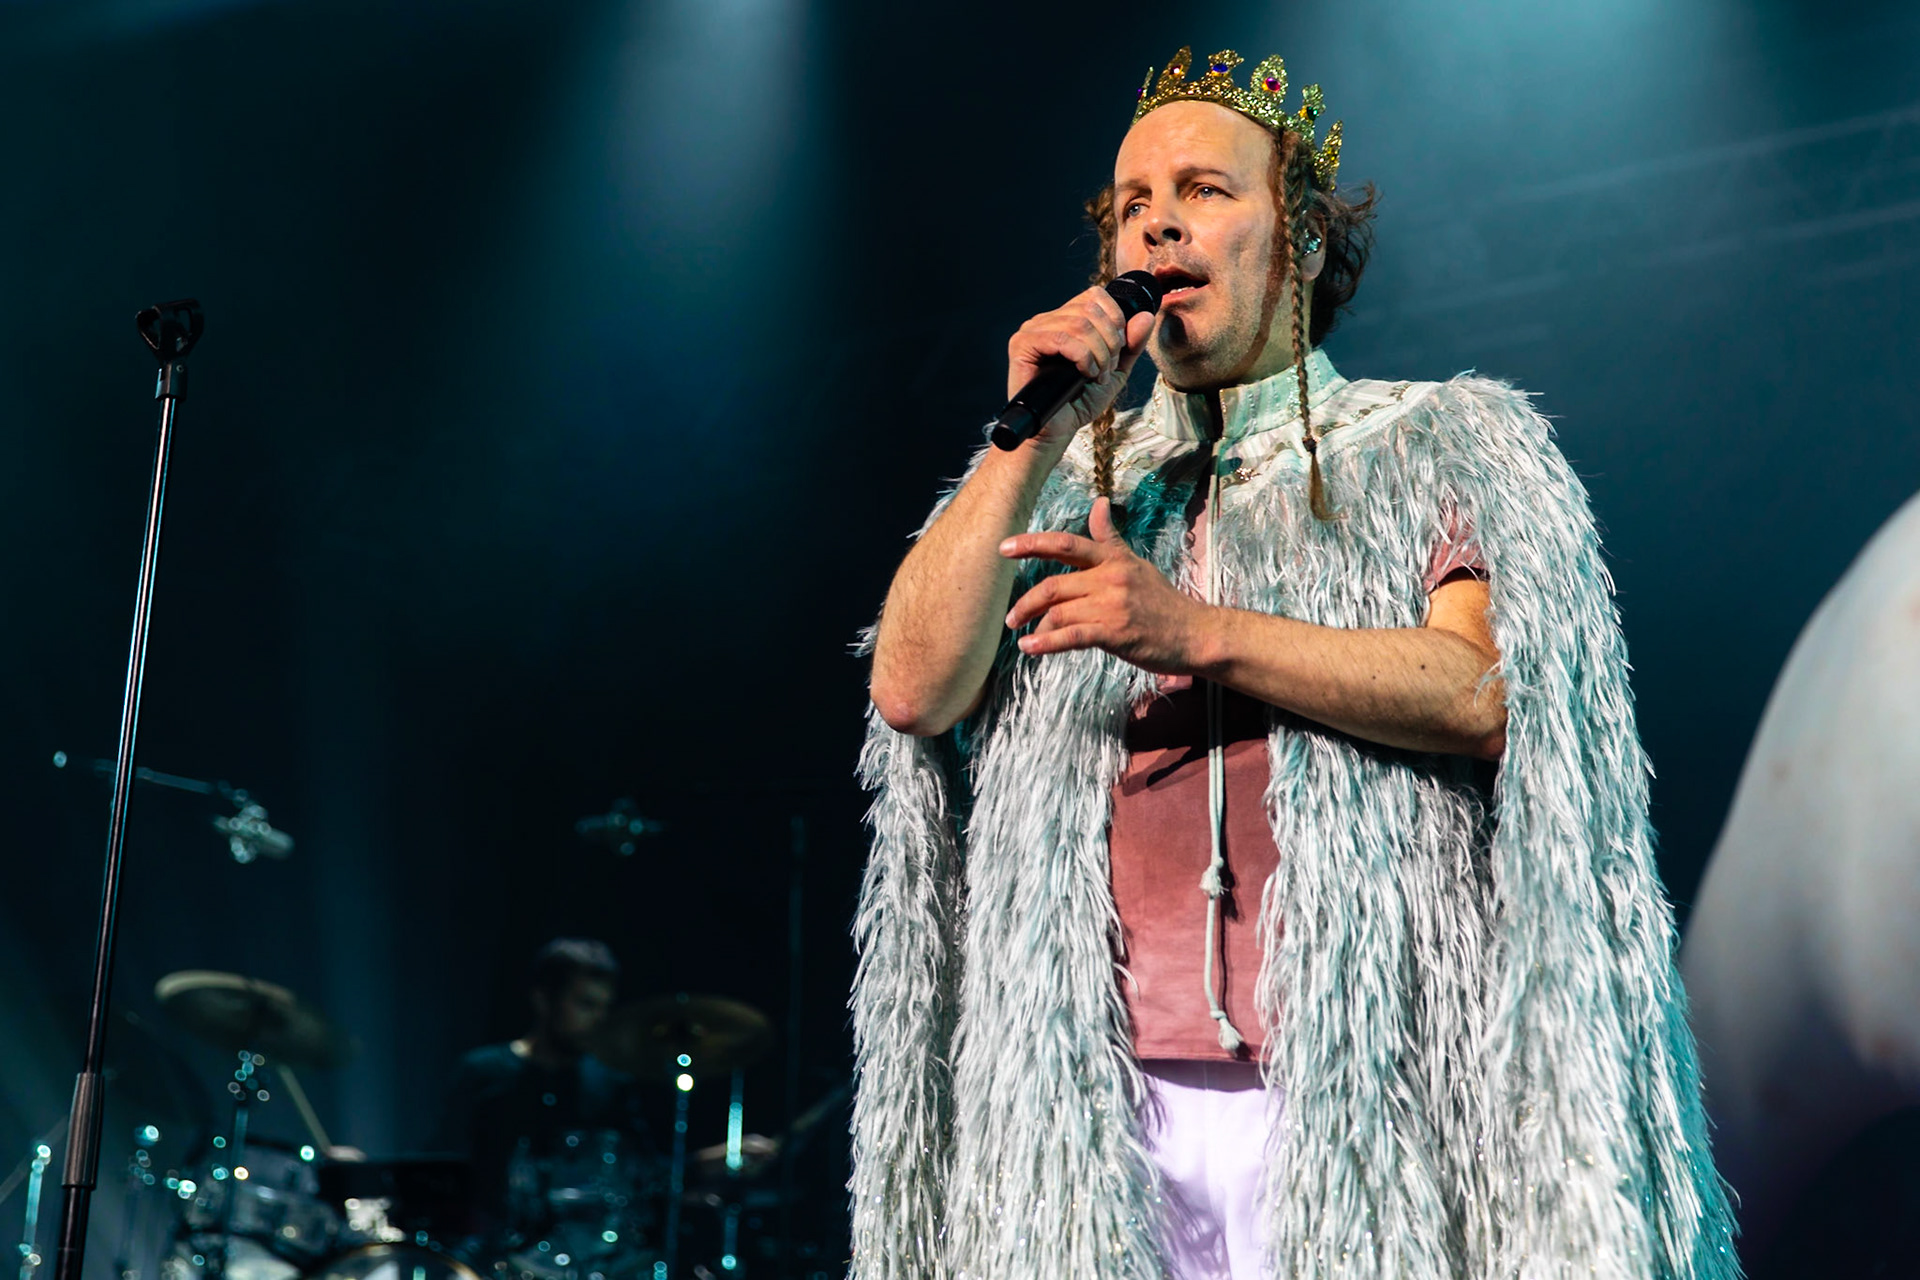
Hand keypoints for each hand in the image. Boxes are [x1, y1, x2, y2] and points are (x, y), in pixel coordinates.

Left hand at [1000, 498, 1207, 672]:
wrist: (1193, 633)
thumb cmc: (1161, 601)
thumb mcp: (1135, 563)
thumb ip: (1109, 538)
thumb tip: (1098, 503)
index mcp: (1112, 560)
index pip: (1066, 544)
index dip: (1032, 543)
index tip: (1004, 547)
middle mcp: (1110, 579)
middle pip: (1054, 584)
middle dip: (1026, 601)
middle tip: (1010, 616)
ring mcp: (1112, 606)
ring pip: (1059, 612)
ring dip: (1034, 625)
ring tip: (1022, 637)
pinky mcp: (1114, 633)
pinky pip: (1071, 637)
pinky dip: (1046, 644)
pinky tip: (1030, 649)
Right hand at [1006, 287, 1157, 445]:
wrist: (1056, 430)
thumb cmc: (1079, 402)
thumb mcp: (1115, 371)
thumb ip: (1132, 345)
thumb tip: (1146, 316)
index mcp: (1066, 319)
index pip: (1095, 296)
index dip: (1116, 318)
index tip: (1118, 351)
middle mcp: (1048, 320)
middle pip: (1090, 308)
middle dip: (1110, 341)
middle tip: (1107, 369)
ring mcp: (1033, 330)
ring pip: (1079, 323)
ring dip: (1099, 353)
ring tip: (1096, 376)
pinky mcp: (1022, 344)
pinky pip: (1061, 337)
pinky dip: (1082, 356)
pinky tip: (1084, 374)